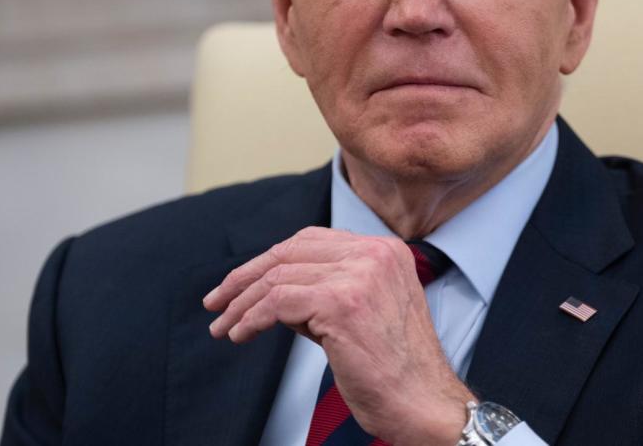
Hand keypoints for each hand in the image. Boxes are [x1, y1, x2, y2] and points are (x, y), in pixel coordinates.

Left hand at [203, 227, 471, 445]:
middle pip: (289, 251)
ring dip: (242, 304)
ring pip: (278, 277)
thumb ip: (328, 290)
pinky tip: (240, 334)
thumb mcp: (368, 311)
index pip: (311, 240)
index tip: (241, 283)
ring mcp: (360, 275)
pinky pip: (277, 302)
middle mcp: (375, 254)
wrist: (424, 402)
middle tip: (218, 301)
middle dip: (245, 277)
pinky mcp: (341, 303)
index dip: (269, 260)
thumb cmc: (397, 369)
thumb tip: (274, 291)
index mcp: (386, 250)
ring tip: (224, 326)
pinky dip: (250, 319)